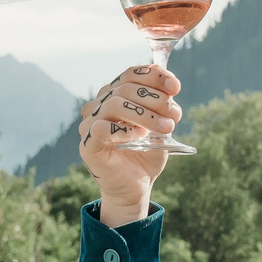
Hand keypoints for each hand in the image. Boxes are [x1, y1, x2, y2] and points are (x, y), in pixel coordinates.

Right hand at [77, 64, 182, 225]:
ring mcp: (90, 124)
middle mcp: (99, 105)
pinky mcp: (87, 144)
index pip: (131, 74)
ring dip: (145, 114)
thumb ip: (164, 108)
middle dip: (156, 99)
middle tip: (174, 116)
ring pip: (115, 103)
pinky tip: (140, 137)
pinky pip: (102, 127)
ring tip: (165, 127)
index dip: (154, 76)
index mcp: (115, 96)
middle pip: (126, 88)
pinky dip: (125, 130)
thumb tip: (171, 90)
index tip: (175, 87)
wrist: (136, 186)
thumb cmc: (146, 155)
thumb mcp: (161, 127)